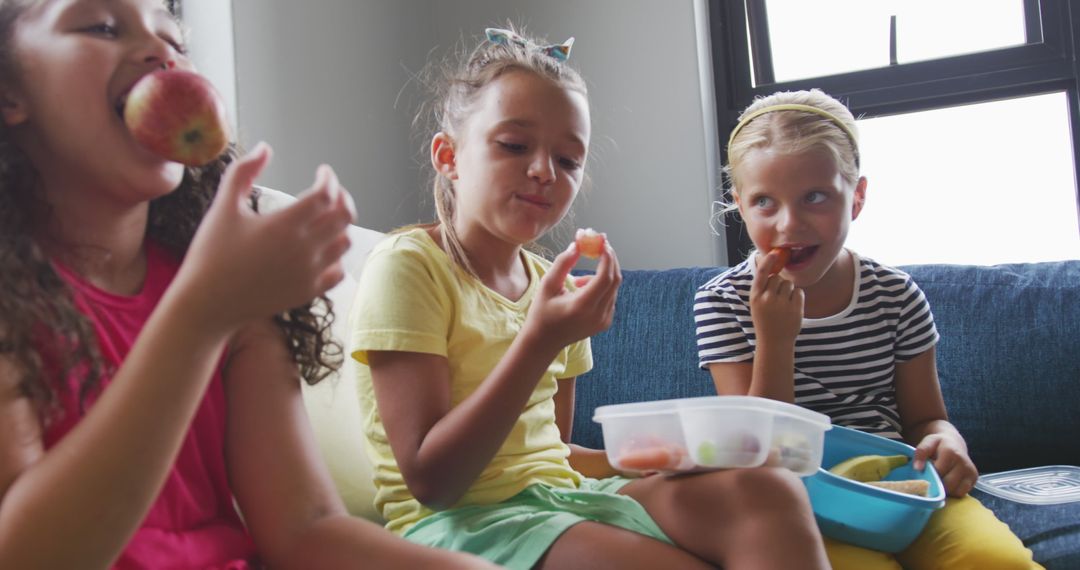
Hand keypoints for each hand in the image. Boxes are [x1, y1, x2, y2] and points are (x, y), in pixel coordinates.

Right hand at [173, 143, 355, 331]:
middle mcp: (304, 249)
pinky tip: (323, 247)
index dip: (329, 178)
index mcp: (284, 224)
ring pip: (344, 242)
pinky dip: (336, 256)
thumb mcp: (223, 207)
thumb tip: (265, 147)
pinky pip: (338, 271)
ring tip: (326, 216)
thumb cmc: (211, 252)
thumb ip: (244, 172)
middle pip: (344, 216)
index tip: (323, 171)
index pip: (326, 194)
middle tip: (330, 191)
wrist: (208, 303)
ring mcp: (309, 273)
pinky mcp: (308, 292)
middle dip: (341, 197)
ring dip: (340, 225)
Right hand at [522, 240, 621, 352]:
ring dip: (601, 274)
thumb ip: (563, 263)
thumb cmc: (542, 312)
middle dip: (610, 259)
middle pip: (614, 280)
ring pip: (612, 287)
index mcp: (582, 306)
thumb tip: (577, 244)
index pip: (605, 277)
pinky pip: (610, 296)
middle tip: (601, 245)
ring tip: (577, 282)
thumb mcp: (548, 285)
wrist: (544, 341)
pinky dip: (600, 287)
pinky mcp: (606, 322)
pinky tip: (581, 292)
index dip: (607, 257)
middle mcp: (597, 315)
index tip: (602, 242)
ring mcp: (604, 320)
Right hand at [749, 250, 803, 344]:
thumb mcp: (757, 304)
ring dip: (788, 291)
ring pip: (789, 284)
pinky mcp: (795, 309)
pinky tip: (791, 307)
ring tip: (783, 305)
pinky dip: (797, 297)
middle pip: (778, 278)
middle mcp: (767, 299)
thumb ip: (763, 287)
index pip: (762, 273)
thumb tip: (775, 266)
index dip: (768, 261)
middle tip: (777, 299)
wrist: (774, 342)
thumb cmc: (765, 320)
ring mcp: (782, 304)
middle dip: (779, 284)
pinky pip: (799, 292)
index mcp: (755, 297)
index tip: (775, 252)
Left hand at [913, 433, 978, 496]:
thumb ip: (921, 453)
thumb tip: (918, 468)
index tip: (925, 473)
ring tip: (940, 479)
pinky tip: (948, 482)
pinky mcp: (974, 479)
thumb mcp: (927, 443)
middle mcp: (963, 463)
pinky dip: (953, 491)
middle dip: (937, 484)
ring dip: (945, 489)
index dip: (930, 475)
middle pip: (947, 484)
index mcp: (951, 453)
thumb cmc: (938, 444)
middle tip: (932, 478)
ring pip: (955, 491)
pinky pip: (961, 493)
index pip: (938, 472)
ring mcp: (970, 471)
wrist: (954, 443)